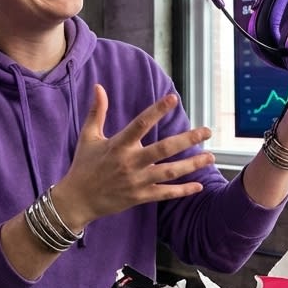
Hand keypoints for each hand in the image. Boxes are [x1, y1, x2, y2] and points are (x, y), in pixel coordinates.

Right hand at [50, 85, 213, 228]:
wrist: (77, 200)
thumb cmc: (83, 165)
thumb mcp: (88, 136)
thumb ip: (97, 111)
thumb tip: (98, 87)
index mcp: (118, 145)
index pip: (140, 124)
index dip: (157, 111)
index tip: (173, 99)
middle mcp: (130, 162)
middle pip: (164, 149)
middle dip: (188, 139)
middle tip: (207, 131)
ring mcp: (136, 181)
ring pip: (170, 172)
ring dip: (192, 164)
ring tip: (210, 157)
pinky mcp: (140, 197)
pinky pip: (165, 194)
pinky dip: (182, 191)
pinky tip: (198, 185)